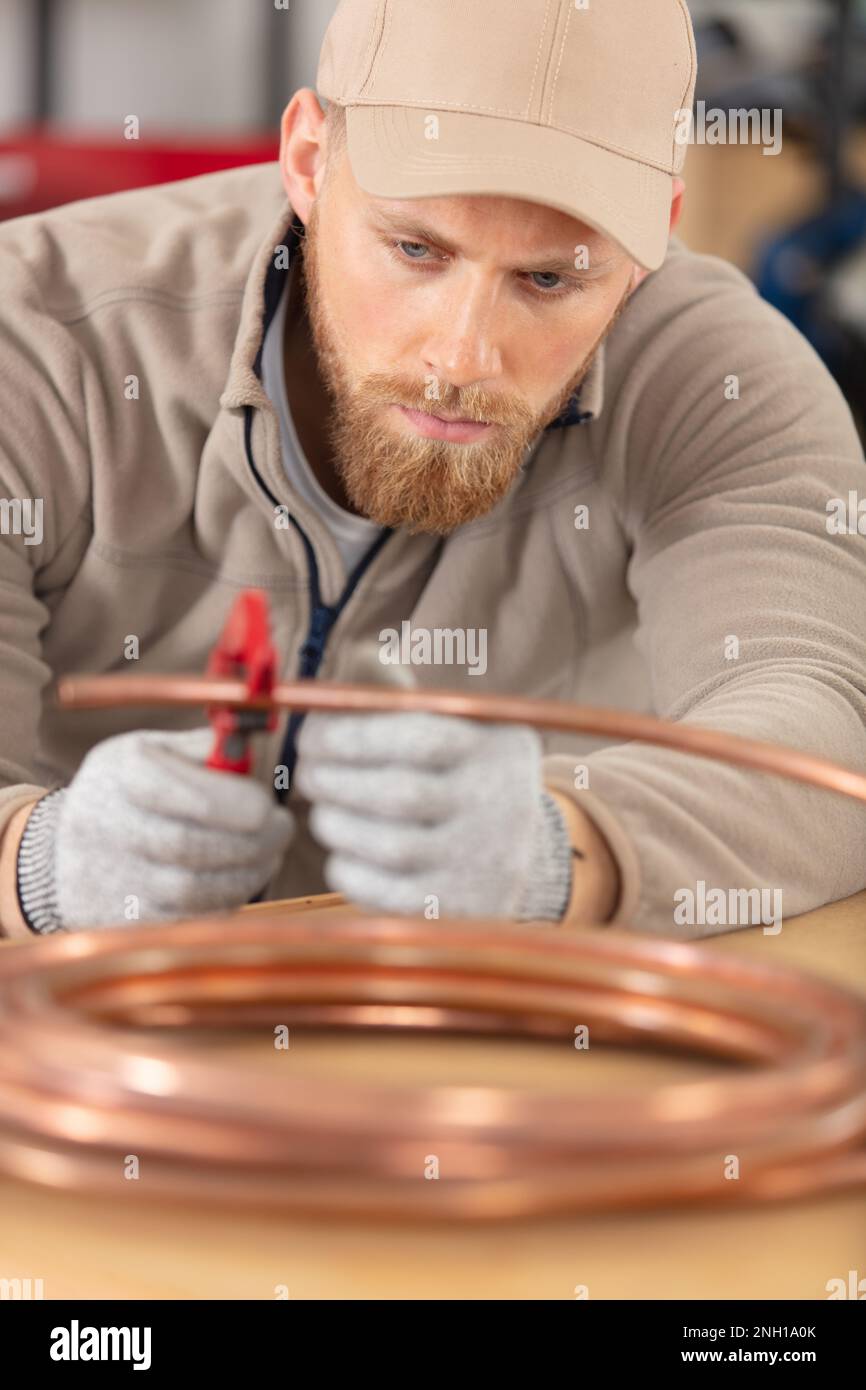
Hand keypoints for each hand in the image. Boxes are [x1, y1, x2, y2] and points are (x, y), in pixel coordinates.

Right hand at [17, 727, 293, 929]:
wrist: (65, 851)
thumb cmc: (128, 791)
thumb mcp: (153, 751)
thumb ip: (205, 750)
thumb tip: (256, 751)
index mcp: (123, 772)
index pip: (189, 795)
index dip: (239, 804)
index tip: (268, 807)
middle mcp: (107, 826)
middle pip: (192, 845)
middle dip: (253, 842)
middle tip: (281, 831)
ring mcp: (110, 879)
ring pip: (191, 890)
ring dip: (245, 875)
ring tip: (267, 857)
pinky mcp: (120, 920)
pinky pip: (183, 920)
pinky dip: (222, 903)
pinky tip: (239, 882)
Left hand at [295, 709, 572, 920]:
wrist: (522, 853)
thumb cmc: (462, 776)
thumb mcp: (457, 730)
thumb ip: (398, 707)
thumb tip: (319, 702)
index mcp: (499, 748)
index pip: (418, 737)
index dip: (351, 736)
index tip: (310, 737)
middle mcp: (502, 805)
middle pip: (401, 794)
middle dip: (335, 781)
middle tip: (307, 775)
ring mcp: (487, 863)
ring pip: (392, 847)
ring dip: (337, 826)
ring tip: (323, 814)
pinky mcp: (466, 909)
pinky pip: (391, 895)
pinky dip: (351, 874)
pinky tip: (342, 856)